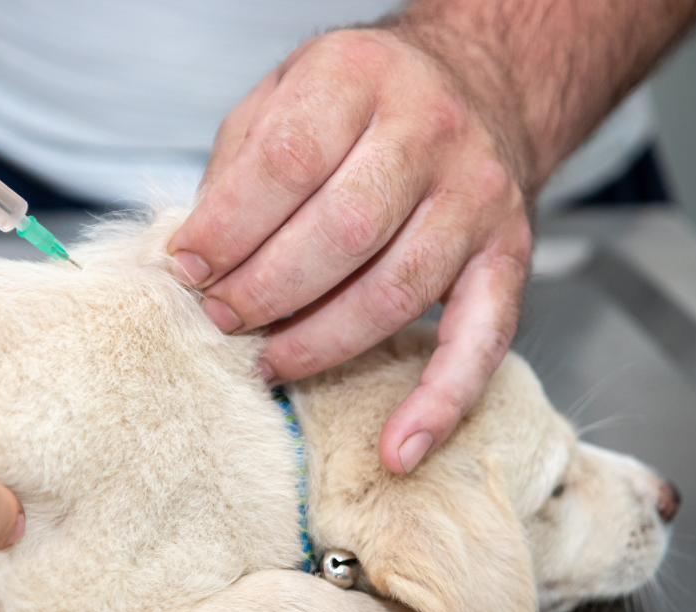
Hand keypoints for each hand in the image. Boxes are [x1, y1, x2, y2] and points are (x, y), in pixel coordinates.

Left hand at [168, 27, 532, 473]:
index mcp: (360, 78)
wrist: (471, 85)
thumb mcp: (285, 94)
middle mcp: (430, 132)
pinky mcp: (508, 257)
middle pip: (342, 233)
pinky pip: (480, 342)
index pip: (287, 162)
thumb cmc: (357, 102)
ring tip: (268, 362)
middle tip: (222, 318)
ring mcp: (476, 198)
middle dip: (265, 290)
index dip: (228, 227)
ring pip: (395, 293)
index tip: (187, 268)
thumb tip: (194, 257)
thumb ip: (240, 166)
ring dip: (318, 343)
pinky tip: (398, 449)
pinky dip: (439, 403)